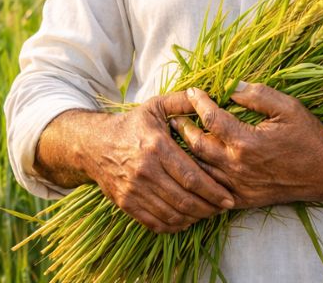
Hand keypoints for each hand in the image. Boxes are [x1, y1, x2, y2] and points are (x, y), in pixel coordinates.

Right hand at [77, 92, 236, 232]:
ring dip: (195, 218)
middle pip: (184, 200)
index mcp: (156, 146)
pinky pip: (155, 223)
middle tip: (223, 208)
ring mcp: (134, 189)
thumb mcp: (155, 106)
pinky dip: (174, 226)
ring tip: (208, 213)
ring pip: (172, 214)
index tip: (229, 197)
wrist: (93, 144)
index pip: (191, 177)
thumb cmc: (131, 125)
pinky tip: (185, 220)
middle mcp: (145, 170)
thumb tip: (206, 96)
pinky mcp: (126, 203)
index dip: (214, 191)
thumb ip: (182, 102)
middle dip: (209, 208)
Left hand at [171, 84, 322, 208]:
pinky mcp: (242, 199)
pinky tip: (192, 164)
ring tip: (177, 137)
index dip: (199, 102)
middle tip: (174, 114)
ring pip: (199, 169)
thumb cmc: (309, 136)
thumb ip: (257, 94)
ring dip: (186, 152)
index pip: (211, 118)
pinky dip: (198, 176)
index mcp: (247, 142)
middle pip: (197, 145)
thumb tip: (231, 86)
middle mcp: (237, 166)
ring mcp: (238, 186)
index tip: (192, 91)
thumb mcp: (287, 107)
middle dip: (183, 127)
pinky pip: (211, 189)